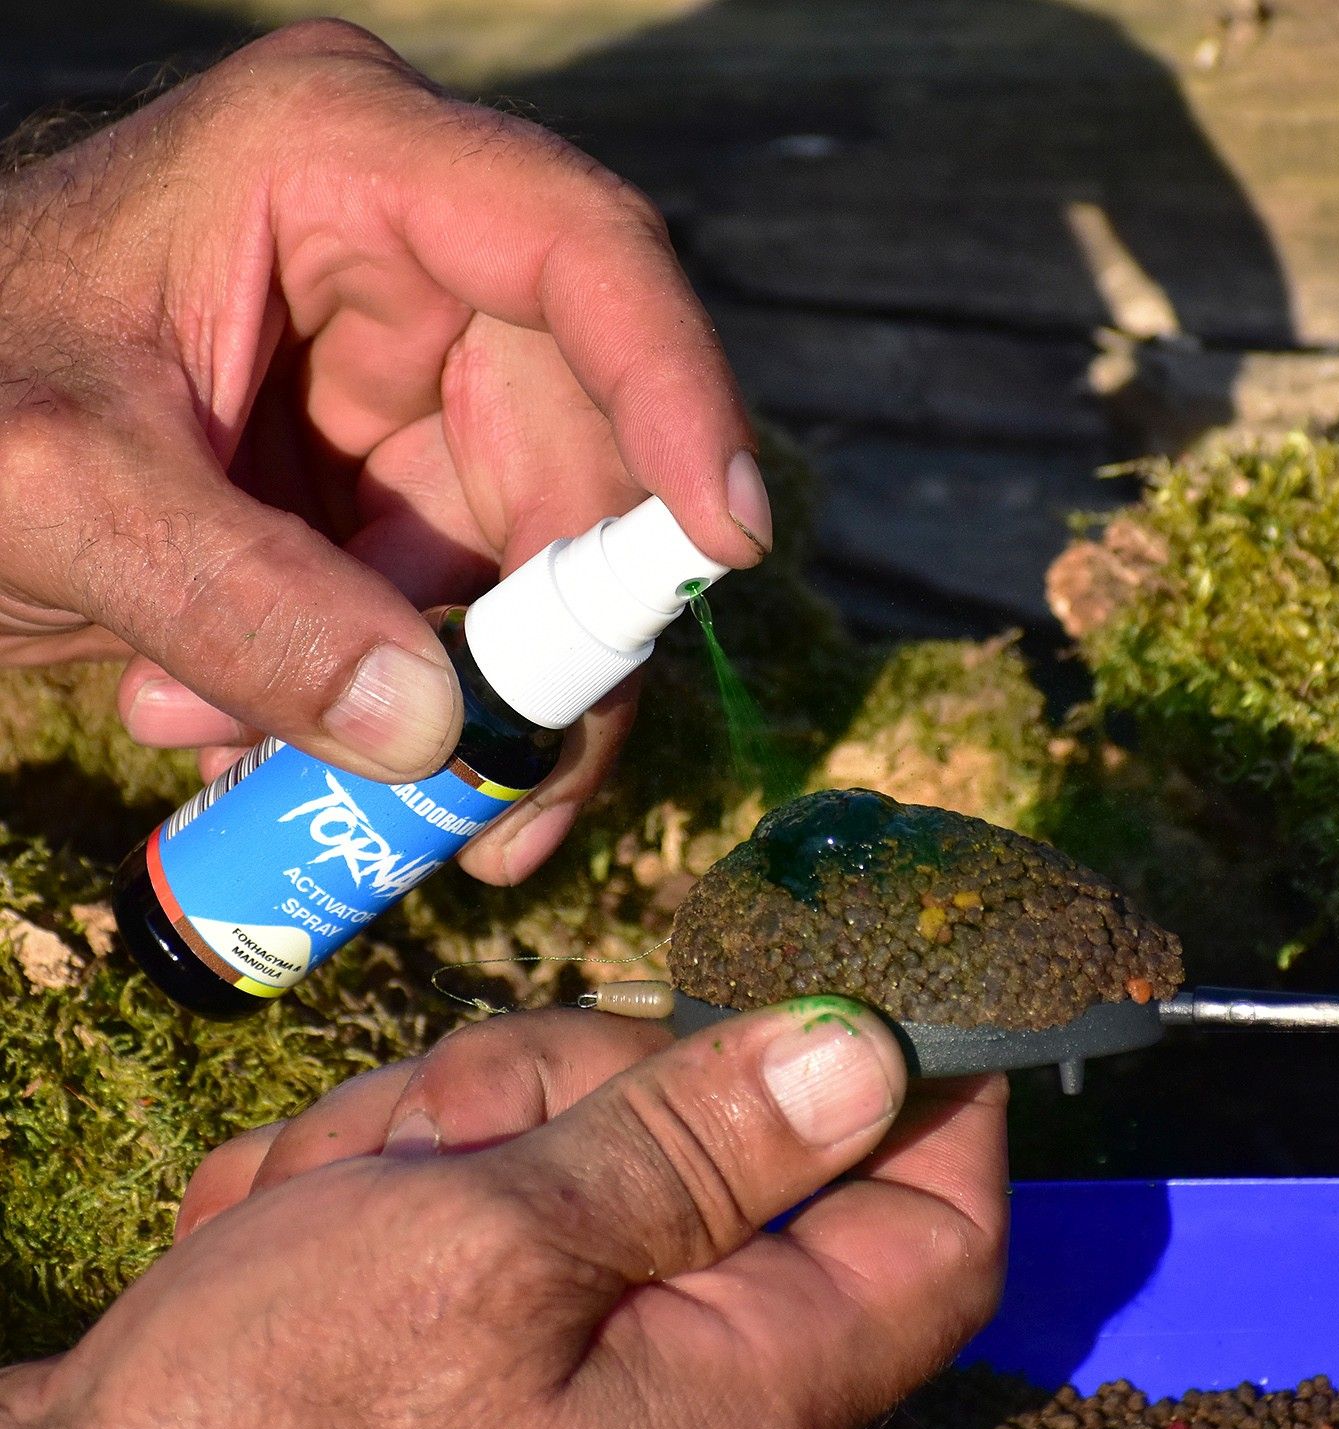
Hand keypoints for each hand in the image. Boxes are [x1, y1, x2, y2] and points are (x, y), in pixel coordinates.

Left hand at [0, 20, 771, 882]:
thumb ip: (230, 601)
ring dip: (449, 699)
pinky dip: (413, 702)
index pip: (580, 254)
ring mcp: (420, 368)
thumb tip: (432, 740)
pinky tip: (280, 751)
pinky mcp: (406, 466)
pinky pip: (477, 603)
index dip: (680, 391)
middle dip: (539, 643)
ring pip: (541, 556)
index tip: (727, 543)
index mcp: (340, 165)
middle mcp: (417, 255)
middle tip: (496, 810)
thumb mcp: (54, 488)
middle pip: (585, 450)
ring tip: (285, 779)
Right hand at [4, 1001, 1007, 1428]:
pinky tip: (298, 1223)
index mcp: (744, 1382)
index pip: (933, 1234)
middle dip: (581, 1084)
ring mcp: (588, 1335)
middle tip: (442, 1130)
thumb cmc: (278, 1414)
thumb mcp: (492, 1251)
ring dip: (459, 1125)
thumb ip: (691, 1148)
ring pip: (600, 1133)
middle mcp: (691, 1369)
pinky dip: (401, 1168)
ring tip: (332, 1197)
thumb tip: (871, 1058)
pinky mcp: (496, 1307)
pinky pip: (501, 1174)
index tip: (876, 971)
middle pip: (732, 1138)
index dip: (939, 1099)